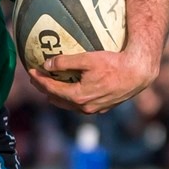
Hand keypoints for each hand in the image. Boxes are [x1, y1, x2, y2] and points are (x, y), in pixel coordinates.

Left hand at [32, 46, 157, 114]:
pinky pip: (82, 105)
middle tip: (37, 79)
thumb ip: (65, 62)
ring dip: (59, 96)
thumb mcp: (88, 59)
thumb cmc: (114, 63)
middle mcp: (85, 107)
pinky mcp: (104, 107)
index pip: (51, 89)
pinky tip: (73, 91)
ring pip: (70, 105)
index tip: (30, 70)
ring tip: (51, 87)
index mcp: (78, 96)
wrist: (137, 73)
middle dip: (45, 89)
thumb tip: (47, 64)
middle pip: (58, 100)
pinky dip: (72, 98)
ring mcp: (95, 109)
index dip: (39, 80)